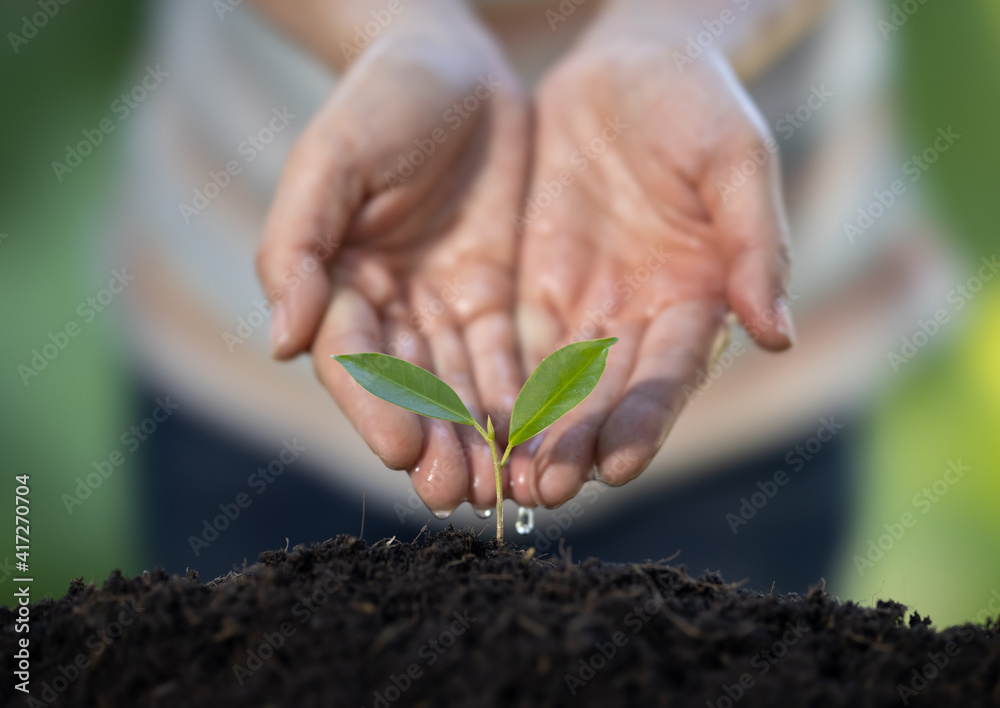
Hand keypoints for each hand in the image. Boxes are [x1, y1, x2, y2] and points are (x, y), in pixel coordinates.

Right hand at [255, 18, 528, 514]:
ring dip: (477, 438)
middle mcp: (388, 305)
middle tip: (455, 495)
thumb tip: (280, 338)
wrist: (454, 61)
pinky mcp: (494, 295)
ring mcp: (442, 303)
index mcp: (336, 279)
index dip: (374, 405)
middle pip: (408, 388)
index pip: (351, 359)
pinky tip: (534, 438)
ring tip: (499, 488)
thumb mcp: (334, 159)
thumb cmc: (382, 98)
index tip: (400, 449)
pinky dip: (518, 398)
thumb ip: (298, 243)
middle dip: (431, 442)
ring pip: (458, 384)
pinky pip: (507, 355)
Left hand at [512, 41, 794, 508]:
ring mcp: (583, 308)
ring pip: (553, 386)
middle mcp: (638, 319)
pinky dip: (492, 388)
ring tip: (501, 482)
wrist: (629, 65)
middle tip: (544, 492)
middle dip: (577, 446)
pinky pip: (508, 346)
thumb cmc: (696, 103)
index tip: (619, 465)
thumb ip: (755, 242)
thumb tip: (778, 332)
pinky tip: (467, 424)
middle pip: (606, 397)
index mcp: (696, 299)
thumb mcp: (735, 157)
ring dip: (529, 435)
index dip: (646, 420)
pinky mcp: (533, 288)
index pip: (669, 375)